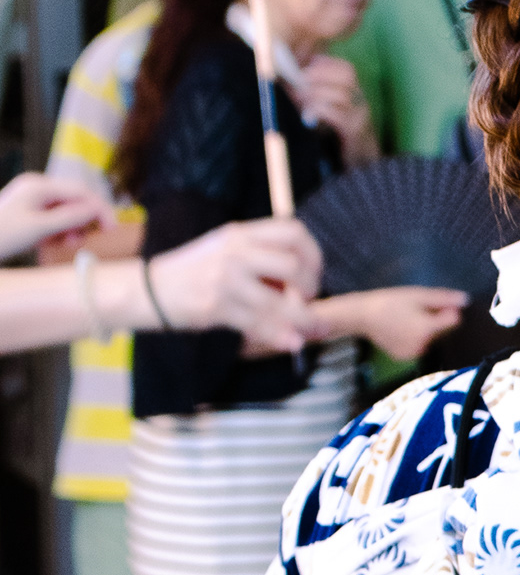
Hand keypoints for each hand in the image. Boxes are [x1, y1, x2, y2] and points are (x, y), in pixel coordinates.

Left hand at [0, 170, 111, 262]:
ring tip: (68, 244)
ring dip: (72, 228)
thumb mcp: (39, 229)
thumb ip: (70, 218)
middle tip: (90, 239)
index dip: (100, 208)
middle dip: (84, 220)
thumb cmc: (3, 235)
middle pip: (74, 200)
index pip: (80, 191)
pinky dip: (60, 230)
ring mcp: (32, 199)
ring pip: (65, 210)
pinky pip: (53, 217)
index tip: (112, 228)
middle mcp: (37, 187)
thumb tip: (96, 210)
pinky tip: (56, 242)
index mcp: (39, 185)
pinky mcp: (28, 211)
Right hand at [150, 219, 325, 355]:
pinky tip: (291, 343)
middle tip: (305, 300)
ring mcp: (226, 279)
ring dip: (303, 320)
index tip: (313, 273)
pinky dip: (280, 336)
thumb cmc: (194, 270)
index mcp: (240, 233)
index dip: (313, 254)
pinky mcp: (217, 307)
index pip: (293, 231)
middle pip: (294, 266)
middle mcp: (235, 252)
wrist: (151, 288)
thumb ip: (261, 257)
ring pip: (280, 302)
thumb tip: (302, 282)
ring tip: (310, 329)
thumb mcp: (225, 248)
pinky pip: (259, 324)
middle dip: (309, 288)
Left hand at [297, 56, 378, 170]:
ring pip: (341, 95)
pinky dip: (319, 111)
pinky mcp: (355, 131)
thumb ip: (316, 94)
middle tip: (299, 81)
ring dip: (315, 94)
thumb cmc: (338, 134)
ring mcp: (360, 116)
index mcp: (355, 93)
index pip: (347, 69)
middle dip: (319, 75)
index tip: (307, 66)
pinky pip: (338, 115)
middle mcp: (361, 101)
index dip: (326, 65)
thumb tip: (293, 81)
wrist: (360, 161)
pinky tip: (308, 116)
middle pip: (347, 77)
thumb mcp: (329, 109)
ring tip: (299, 99)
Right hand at [343, 285, 467, 361]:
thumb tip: (467, 301)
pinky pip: (421, 346)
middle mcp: (424, 346)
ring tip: (407, 318)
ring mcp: (414, 354)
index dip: (448, 311)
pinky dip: (417, 338)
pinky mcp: (405, 358)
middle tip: (416, 310)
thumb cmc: (391, 301)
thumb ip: (444, 299)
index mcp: (428, 330)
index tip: (434, 304)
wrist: (363, 316)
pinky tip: (402, 329)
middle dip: (437, 320)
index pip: (455, 321)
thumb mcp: (419, 295)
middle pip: (444, 331)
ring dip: (427, 330)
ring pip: (432, 339)